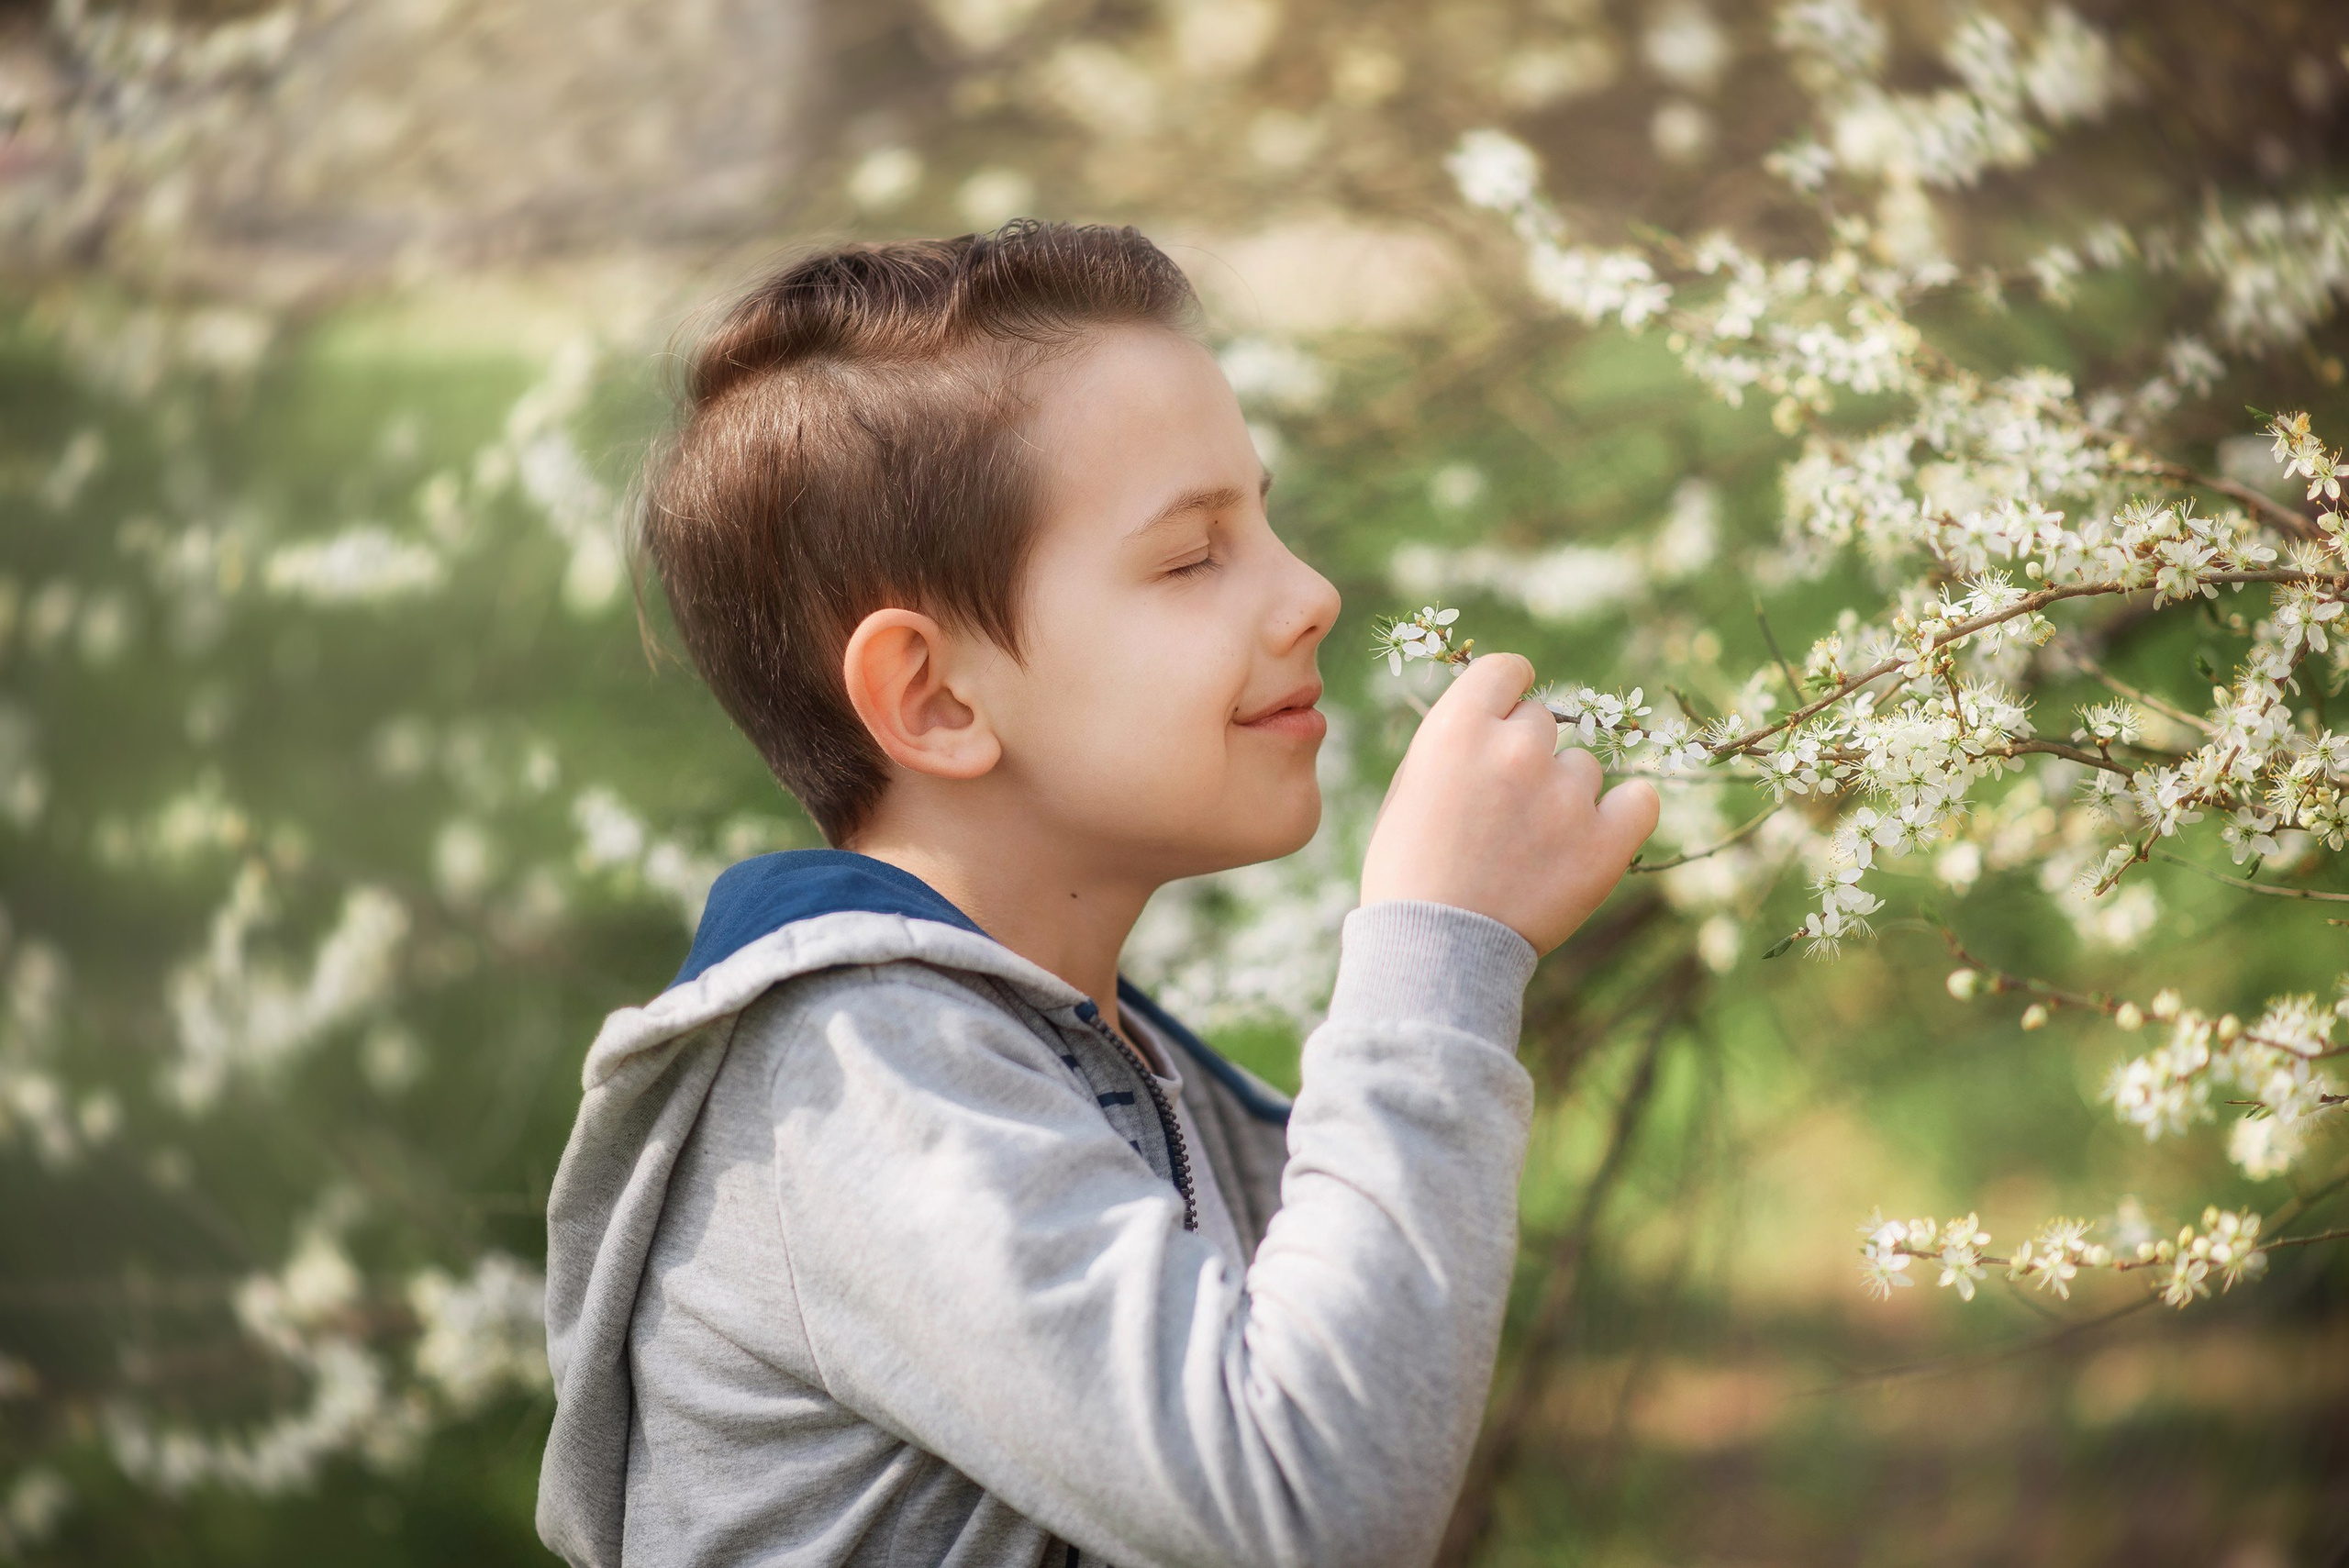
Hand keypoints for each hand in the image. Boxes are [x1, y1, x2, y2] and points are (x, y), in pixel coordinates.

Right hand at [1361, 652, 1658, 955]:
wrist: (1433, 949)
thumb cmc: (1409, 871)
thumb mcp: (1412, 787)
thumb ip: (1457, 742)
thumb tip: (1498, 718)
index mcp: (1458, 727)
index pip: (1508, 670)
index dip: (1508, 694)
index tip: (1507, 718)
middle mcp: (1515, 749)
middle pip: (1544, 721)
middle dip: (1527, 754)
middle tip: (1505, 805)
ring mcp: (1565, 795)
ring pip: (1584, 767)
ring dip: (1564, 793)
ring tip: (1532, 844)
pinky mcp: (1605, 842)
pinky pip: (1640, 800)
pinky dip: (1624, 814)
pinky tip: (1598, 835)